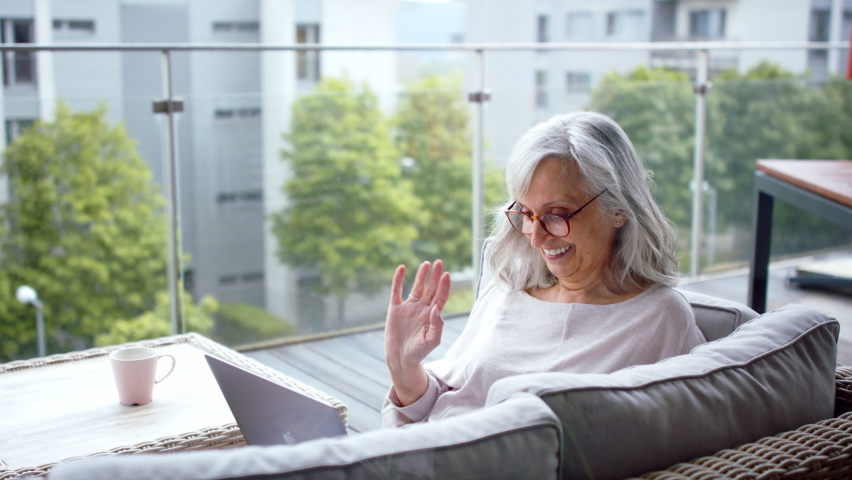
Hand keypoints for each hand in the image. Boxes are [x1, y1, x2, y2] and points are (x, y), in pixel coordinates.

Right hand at [385, 260, 450, 405]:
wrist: (400, 358)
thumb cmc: (419, 352)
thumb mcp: (432, 341)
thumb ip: (437, 325)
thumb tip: (437, 308)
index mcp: (432, 315)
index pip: (441, 297)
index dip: (444, 286)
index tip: (447, 275)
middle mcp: (422, 309)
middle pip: (431, 288)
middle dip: (435, 276)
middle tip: (439, 262)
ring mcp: (409, 307)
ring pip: (416, 287)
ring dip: (421, 275)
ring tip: (426, 264)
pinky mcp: (395, 308)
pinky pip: (397, 291)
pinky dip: (398, 280)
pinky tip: (401, 268)